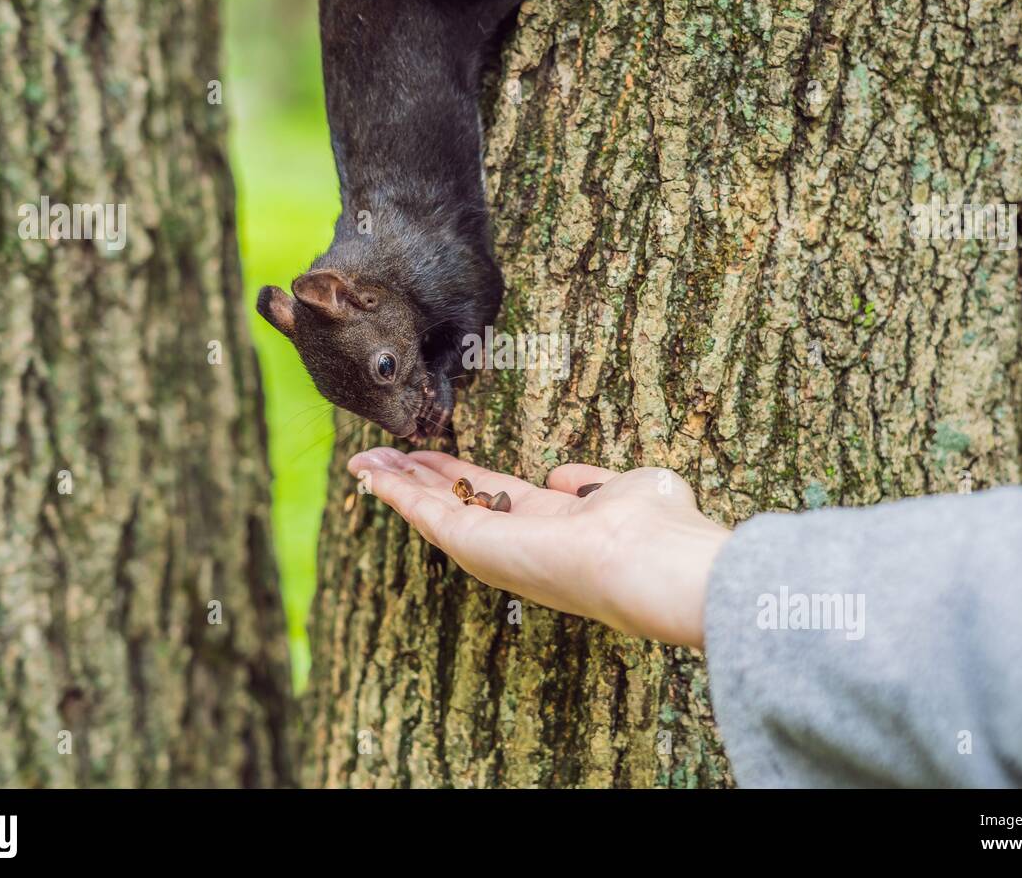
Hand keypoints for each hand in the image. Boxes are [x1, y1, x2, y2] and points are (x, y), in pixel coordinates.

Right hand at [347, 448, 729, 647]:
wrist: (651, 563)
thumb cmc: (655, 530)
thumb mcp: (624, 490)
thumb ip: (590, 483)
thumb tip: (561, 476)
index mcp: (553, 527)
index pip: (494, 497)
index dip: (461, 475)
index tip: (432, 458)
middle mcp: (518, 543)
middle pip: (455, 504)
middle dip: (418, 480)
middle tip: (384, 458)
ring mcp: (495, 548)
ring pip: (433, 511)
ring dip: (397, 484)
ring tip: (366, 462)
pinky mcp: (475, 546)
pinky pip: (425, 514)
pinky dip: (395, 492)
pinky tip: (371, 474)